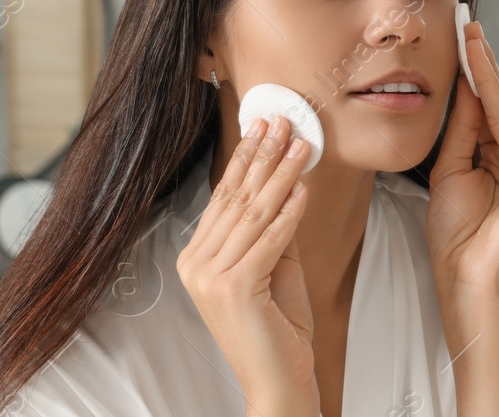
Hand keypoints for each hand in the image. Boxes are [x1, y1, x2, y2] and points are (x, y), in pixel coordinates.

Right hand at [177, 116, 318, 416]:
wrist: (277, 377)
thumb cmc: (278, 326)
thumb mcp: (273, 267)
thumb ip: (272, 231)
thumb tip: (286, 185)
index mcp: (196, 259)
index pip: (223, 198)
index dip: (245, 159)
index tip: (263, 127)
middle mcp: (196, 265)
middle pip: (235, 199)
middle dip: (263, 156)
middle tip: (283, 121)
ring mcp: (210, 278)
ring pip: (253, 214)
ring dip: (281, 175)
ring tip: (302, 145)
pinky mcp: (234, 289)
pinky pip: (268, 240)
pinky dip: (288, 213)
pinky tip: (302, 189)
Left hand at [426, 20, 498, 309]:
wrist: (469, 281)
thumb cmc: (456, 239)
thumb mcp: (449, 173)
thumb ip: (460, 133)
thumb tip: (465, 91)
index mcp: (492, 163)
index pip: (480, 112)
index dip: (468, 78)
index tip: (455, 44)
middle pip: (496, 104)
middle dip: (480, 64)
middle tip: (467, 27)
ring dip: (490, 71)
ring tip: (475, 37)